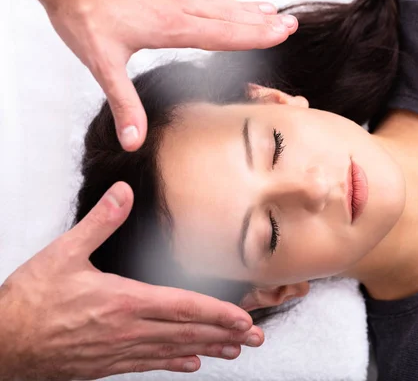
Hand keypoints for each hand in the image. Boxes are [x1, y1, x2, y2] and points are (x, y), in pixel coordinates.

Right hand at [0, 182, 263, 380]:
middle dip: (225, 334)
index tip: (244, 317)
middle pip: (187, 332)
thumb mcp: (63, 253)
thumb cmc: (30, 300)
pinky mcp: (108, 364)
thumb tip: (124, 192)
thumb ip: (100, 222)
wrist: (2, 344)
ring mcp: (120, 350)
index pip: (183, 307)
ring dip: (208, 349)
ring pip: (174, 350)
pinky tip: (192, 364)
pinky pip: (149, 365)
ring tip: (236, 350)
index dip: (218, 313)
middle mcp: (128, 330)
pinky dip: (174, 363)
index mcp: (124, 301)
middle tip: (255, 336)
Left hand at [17, 0, 297, 150]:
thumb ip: (123, 102)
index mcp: (171, 27)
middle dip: (262, 22)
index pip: (223, 34)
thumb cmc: (83, 14)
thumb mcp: (101, 64)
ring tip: (271, 10)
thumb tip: (134, 139)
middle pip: (230, 16)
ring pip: (219, 2)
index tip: (280, 33)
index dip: (254, 35)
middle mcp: (178, 7)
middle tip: (290, 23)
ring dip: (247, 8)